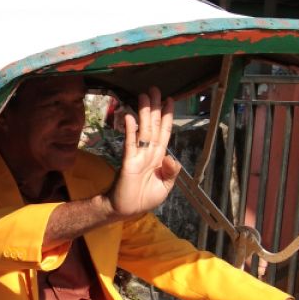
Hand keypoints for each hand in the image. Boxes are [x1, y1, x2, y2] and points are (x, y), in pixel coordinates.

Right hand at [108, 87, 179, 217]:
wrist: (126, 209)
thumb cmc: (144, 198)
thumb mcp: (165, 187)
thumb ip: (171, 172)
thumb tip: (173, 158)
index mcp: (159, 157)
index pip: (164, 133)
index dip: (167, 117)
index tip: (170, 100)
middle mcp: (149, 152)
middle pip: (153, 126)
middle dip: (155, 108)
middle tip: (155, 90)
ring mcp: (138, 155)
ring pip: (143, 130)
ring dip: (144, 113)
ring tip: (144, 96)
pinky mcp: (128, 161)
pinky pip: (130, 142)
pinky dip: (130, 130)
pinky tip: (130, 117)